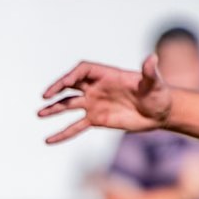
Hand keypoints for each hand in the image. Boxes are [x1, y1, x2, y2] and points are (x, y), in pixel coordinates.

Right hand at [39, 56, 172, 144]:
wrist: (159, 112)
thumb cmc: (158, 94)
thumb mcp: (155, 83)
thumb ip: (150, 72)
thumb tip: (152, 58)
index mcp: (107, 75)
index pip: (83, 71)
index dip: (72, 75)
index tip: (64, 84)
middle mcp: (97, 88)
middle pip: (71, 85)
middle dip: (58, 89)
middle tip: (45, 96)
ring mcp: (95, 104)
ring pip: (69, 105)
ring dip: (54, 109)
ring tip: (39, 114)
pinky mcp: (97, 120)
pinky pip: (76, 127)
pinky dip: (63, 133)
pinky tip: (49, 140)